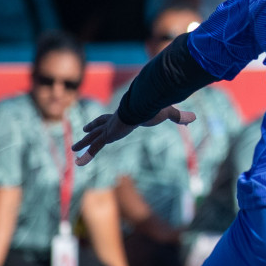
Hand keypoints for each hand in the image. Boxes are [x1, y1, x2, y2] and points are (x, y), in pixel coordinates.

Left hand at [73, 107, 194, 164]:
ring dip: (83, 144)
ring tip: (73, 150)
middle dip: (90, 130)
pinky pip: (95, 148)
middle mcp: (114, 121)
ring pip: (93, 139)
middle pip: (99, 126)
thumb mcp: (167, 113)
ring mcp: (110, 129)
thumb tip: (193, 119)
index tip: (97, 122)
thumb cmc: (155, 106)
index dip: (104, 120)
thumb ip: (178, 117)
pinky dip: (86, 156)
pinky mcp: (109, 136)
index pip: (112, 118)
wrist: (145, 103)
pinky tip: (77, 163)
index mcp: (125, 116)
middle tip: (82, 131)